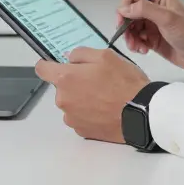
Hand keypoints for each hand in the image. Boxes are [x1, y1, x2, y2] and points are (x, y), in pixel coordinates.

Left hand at [34, 48, 149, 143]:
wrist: (141, 112)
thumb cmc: (125, 83)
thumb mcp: (106, 55)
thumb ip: (81, 53)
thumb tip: (70, 58)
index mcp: (66, 78)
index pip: (42, 69)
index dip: (48, 64)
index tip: (56, 65)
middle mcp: (63, 99)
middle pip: (61, 87)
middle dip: (74, 82)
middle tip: (97, 80)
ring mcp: (72, 118)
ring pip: (71, 102)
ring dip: (81, 98)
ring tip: (105, 96)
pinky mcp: (82, 131)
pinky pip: (80, 117)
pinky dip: (89, 113)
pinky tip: (105, 109)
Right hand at [117, 0, 183, 72]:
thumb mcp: (167, 18)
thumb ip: (145, 10)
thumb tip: (124, 8)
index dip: (124, 9)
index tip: (122, 22)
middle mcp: (154, 10)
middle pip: (129, 15)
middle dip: (126, 28)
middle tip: (129, 39)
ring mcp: (153, 25)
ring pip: (131, 29)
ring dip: (131, 39)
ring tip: (138, 47)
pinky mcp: (153, 40)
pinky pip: (137, 40)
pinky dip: (136, 45)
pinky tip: (143, 50)